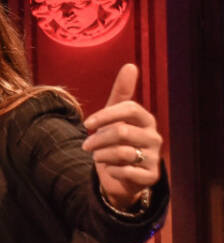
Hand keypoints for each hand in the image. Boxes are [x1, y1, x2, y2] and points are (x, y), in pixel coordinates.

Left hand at [81, 64, 160, 210]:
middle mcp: (154, 137)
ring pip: (122, 153)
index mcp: (146, 120)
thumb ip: (121, 93)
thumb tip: (130, 65)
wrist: (120, 176)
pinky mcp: (151, 177)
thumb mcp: (115, 118)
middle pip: (121, 132)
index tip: (86, 122)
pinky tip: (111, 170)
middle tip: (86, 146)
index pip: (129, 108)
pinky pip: (126, 172)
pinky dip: (111, 171)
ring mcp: (155, 157)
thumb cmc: (116, 142)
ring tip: (97, 157)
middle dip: (97, 139)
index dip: (105, 114)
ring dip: (101, 156)